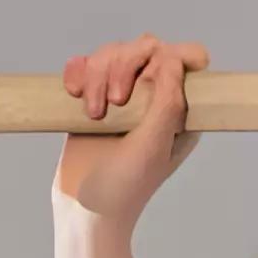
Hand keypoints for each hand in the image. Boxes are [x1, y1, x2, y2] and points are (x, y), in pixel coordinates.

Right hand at [54, 34, 209, 222]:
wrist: (82, 208)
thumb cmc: (124, 188)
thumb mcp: (152, 149)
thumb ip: (166, 103)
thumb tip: (170, 58)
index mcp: (179, 110)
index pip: (184, 60)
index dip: (167, 55)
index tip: (146, 76)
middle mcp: (154, 99)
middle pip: (142, 48)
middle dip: (122, 65)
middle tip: (115, 101)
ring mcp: (122, 96)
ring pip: (111, 53)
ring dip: (96, 75)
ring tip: (93, 112)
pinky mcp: (92, 98)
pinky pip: (85, 65)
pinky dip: (77, 73)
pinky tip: (74, 95)